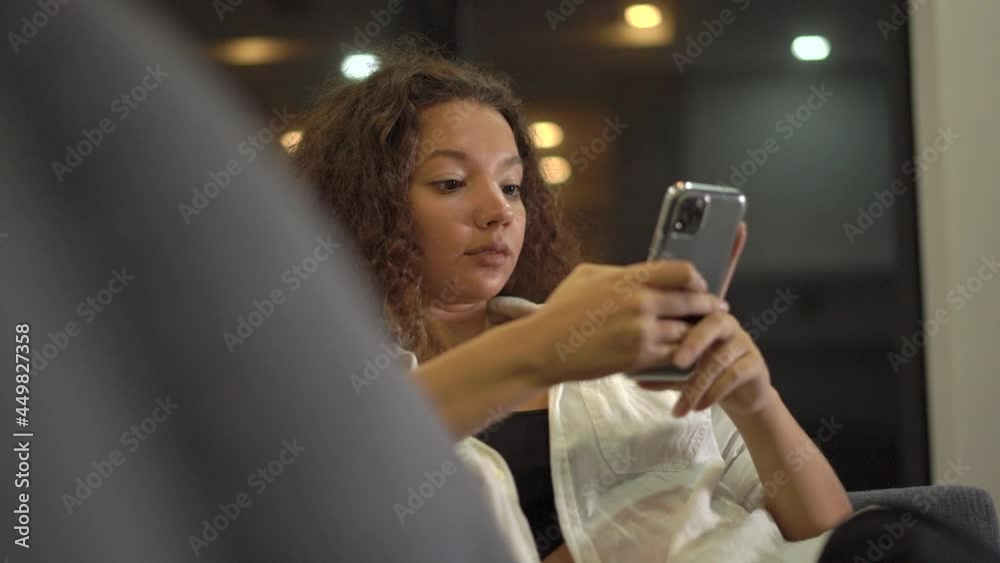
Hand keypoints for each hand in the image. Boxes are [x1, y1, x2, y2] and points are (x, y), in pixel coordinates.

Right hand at [519, 260, 728, 385]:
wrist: (545, 346)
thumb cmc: (560, 311)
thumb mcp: (586, 276)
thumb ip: (617, 272)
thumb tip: (635, 274)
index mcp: (630, 277)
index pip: (683, 271)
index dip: (697, 280)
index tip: (701, 286)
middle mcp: (642, 301)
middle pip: (693, 302)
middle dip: (709, 308)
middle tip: (717, 311)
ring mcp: (643, 330)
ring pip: (687, 331)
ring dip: (696, 335)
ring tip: (702, 338)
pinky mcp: (640, 356)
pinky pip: (675, 355)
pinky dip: (683, 356)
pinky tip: (686, 357)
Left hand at [638, 313, 775, 416]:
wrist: (741, 395)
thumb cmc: (706, 374)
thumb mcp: (681, 372)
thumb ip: (662, 370)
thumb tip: (633, 377)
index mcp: (704, 318)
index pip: (691, 311)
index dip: (675, 320)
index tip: (656, 338)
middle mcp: (726, 324)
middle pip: (712, 324)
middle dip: (693, 343)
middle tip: (677, 362)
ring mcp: (742, 343)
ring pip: (719, 359)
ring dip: (698, 384)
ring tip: (683, 405)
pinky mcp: (754, 364)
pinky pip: (733, 375)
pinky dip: (714, 393)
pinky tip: (699, 407)